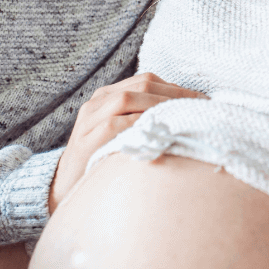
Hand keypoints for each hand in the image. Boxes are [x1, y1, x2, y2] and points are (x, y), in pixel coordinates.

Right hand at [49, 72, 205, 211]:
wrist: (65, 188)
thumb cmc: (104, 161)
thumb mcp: (124, 134)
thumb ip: (146, 120)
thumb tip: (189, 115)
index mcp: (108, 95)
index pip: (147, 80)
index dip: (177, 88)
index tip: (203, 100)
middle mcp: (97, 101)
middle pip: (141, 86)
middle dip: (175, 96)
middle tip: (201, 109)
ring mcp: (89, 119)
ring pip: (128, 99)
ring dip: (161, 107)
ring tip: (185, 119)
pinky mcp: (86, 140)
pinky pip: (115, 125)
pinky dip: (140, 125)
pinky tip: (161, 134)